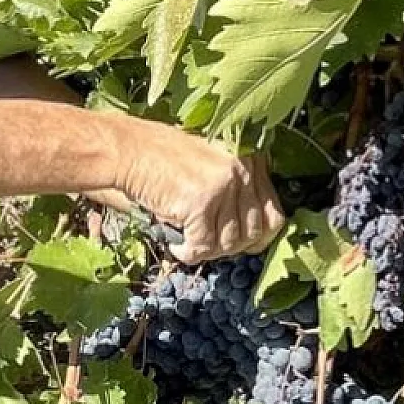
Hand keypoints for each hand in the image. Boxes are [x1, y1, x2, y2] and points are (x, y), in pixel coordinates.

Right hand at [111, 119, 285, 262]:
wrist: (129, 149)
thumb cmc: (165, 158)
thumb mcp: (214, 164)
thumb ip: (240, 190)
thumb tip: (256, 238)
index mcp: (252, 159)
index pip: (274, 216)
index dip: (256, 238)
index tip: (238, 244)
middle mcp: (243, 169)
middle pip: (253, 234)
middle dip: (229, 247)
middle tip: (207, 243)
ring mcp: (224, 185)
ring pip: (228, 244)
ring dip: (207, 250)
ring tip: (188, 241)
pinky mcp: (201, 202)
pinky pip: (203, 247)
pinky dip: (188, 253)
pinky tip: (176, 244)